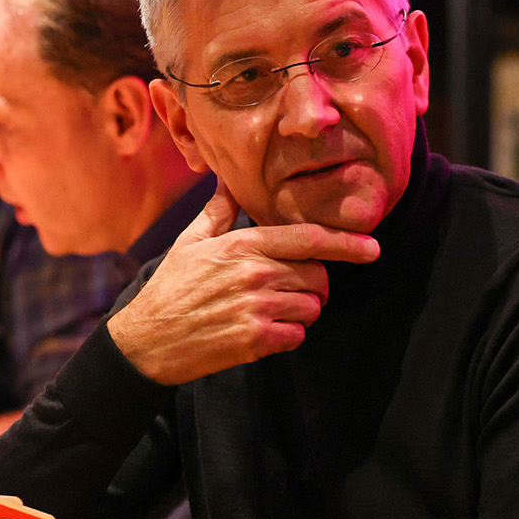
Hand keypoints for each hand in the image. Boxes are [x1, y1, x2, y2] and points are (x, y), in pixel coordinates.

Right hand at [106, 182, 379, 384]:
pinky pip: (298, 336)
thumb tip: (228, 178)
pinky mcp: (255, 340)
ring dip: (300, 312)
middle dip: (313, 284)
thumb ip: (219, 210)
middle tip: (289, 290)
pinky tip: (263, 332)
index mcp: (243, 245)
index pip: (309, 239)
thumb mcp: (190, 242)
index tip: (372, 248)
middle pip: (318, 276)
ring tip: (270, 311)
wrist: (147, 340)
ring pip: (311, 307)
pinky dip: (288, 336)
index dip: (346, 244)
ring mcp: (257, 308)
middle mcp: (255, 273)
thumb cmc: (171, 288)